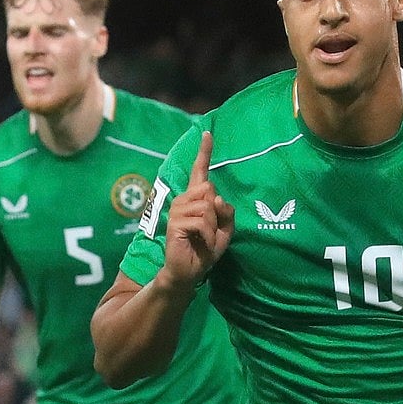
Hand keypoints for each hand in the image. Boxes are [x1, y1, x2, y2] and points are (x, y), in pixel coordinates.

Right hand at [162, 131, 234, 287]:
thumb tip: (216, 198)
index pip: (201, 171)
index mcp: (196, 198)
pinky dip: (209, 235)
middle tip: (211, 230)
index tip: (208, 133)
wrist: (190, 270)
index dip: (204, 152)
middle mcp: (184, 199)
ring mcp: (178, 210)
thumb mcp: (225, 230)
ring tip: (205, 239)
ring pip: (207, 206)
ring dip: (213, 227)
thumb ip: (226, 212)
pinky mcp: (176, 223)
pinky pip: (203, 221)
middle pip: (210, 189)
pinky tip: (202, 243)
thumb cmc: (206, 248)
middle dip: (217, 212)